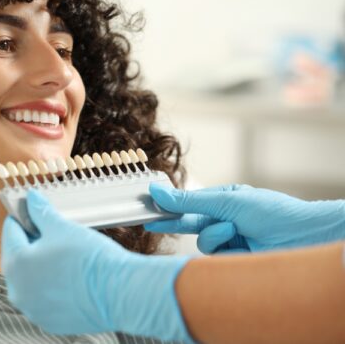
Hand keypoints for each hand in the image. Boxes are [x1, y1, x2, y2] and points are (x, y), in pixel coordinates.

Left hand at [1, 189, 193, 341]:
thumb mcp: (62, 227)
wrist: (121, 293)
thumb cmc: (91, 259)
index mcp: (16, 264)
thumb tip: (31, 199)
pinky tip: (68, 276)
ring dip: (39, 265)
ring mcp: (32, 309)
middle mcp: (18, 291)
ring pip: (29, 279)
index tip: (31, 211)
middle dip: (31, 242)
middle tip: (51, 231)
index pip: (11, 231)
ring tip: (62, 254)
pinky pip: (43, 298)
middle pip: (17, 257)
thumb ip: (41, 212)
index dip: (22, 217)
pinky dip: (51, 286)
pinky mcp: (49, 322)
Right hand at [146, 184, 344, 253]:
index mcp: (224, 200)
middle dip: (173, 223)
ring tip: (233, 230)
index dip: (168, 205)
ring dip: (213, 235)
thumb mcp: (226, 202)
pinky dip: (222, 246)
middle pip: (190, 223)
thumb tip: (159, 191)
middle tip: (150, 222)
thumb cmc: (272, 212)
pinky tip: (238, 242)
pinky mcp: (234, 260)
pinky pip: (214, 255)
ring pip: (202, 242)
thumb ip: (189, 201)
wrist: (303, 236)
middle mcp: (225, 220)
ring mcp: (230, 240)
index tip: (147, 205)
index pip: (189, 203)